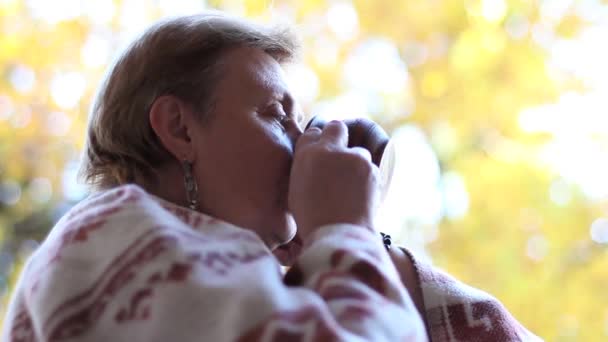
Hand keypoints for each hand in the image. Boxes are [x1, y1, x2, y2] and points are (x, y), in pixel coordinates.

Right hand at [288, 121, 380, 239]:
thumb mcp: (296, 191)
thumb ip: (306, 169)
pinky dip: (367, 180)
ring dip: (355, 164)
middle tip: (340, 157)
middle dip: (339, 136)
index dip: (318, 143)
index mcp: (306, 155)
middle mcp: (330, 150)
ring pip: (357, 152)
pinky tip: (360, 197)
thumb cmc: (312, 219)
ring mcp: (353, 157)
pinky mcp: (372, 168)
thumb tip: (316, 164)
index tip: (321, 155)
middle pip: (336, 128)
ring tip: (350, 190)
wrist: (338, 235)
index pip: (312, 134)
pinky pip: (370, 169)